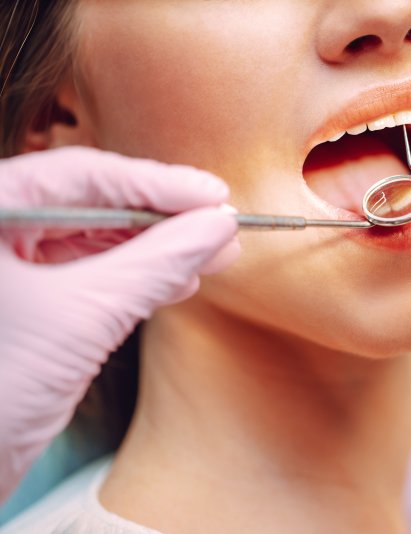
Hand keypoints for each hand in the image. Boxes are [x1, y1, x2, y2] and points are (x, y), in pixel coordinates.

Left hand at [0, 148, 238, 503]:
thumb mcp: (84, 316)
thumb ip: (156, 264)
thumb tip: (217, 228)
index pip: (82, 175)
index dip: (156, 182)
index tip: (211, 196)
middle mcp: (0, 229)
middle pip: (94, 202)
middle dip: (164, 217)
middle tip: (219, 222)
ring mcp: (12, 266)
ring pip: (98, 239)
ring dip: (160, 248)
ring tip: (213, 252)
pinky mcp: (33, 302)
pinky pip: (94, 273)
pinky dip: (140, 277)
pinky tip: (180, 280)